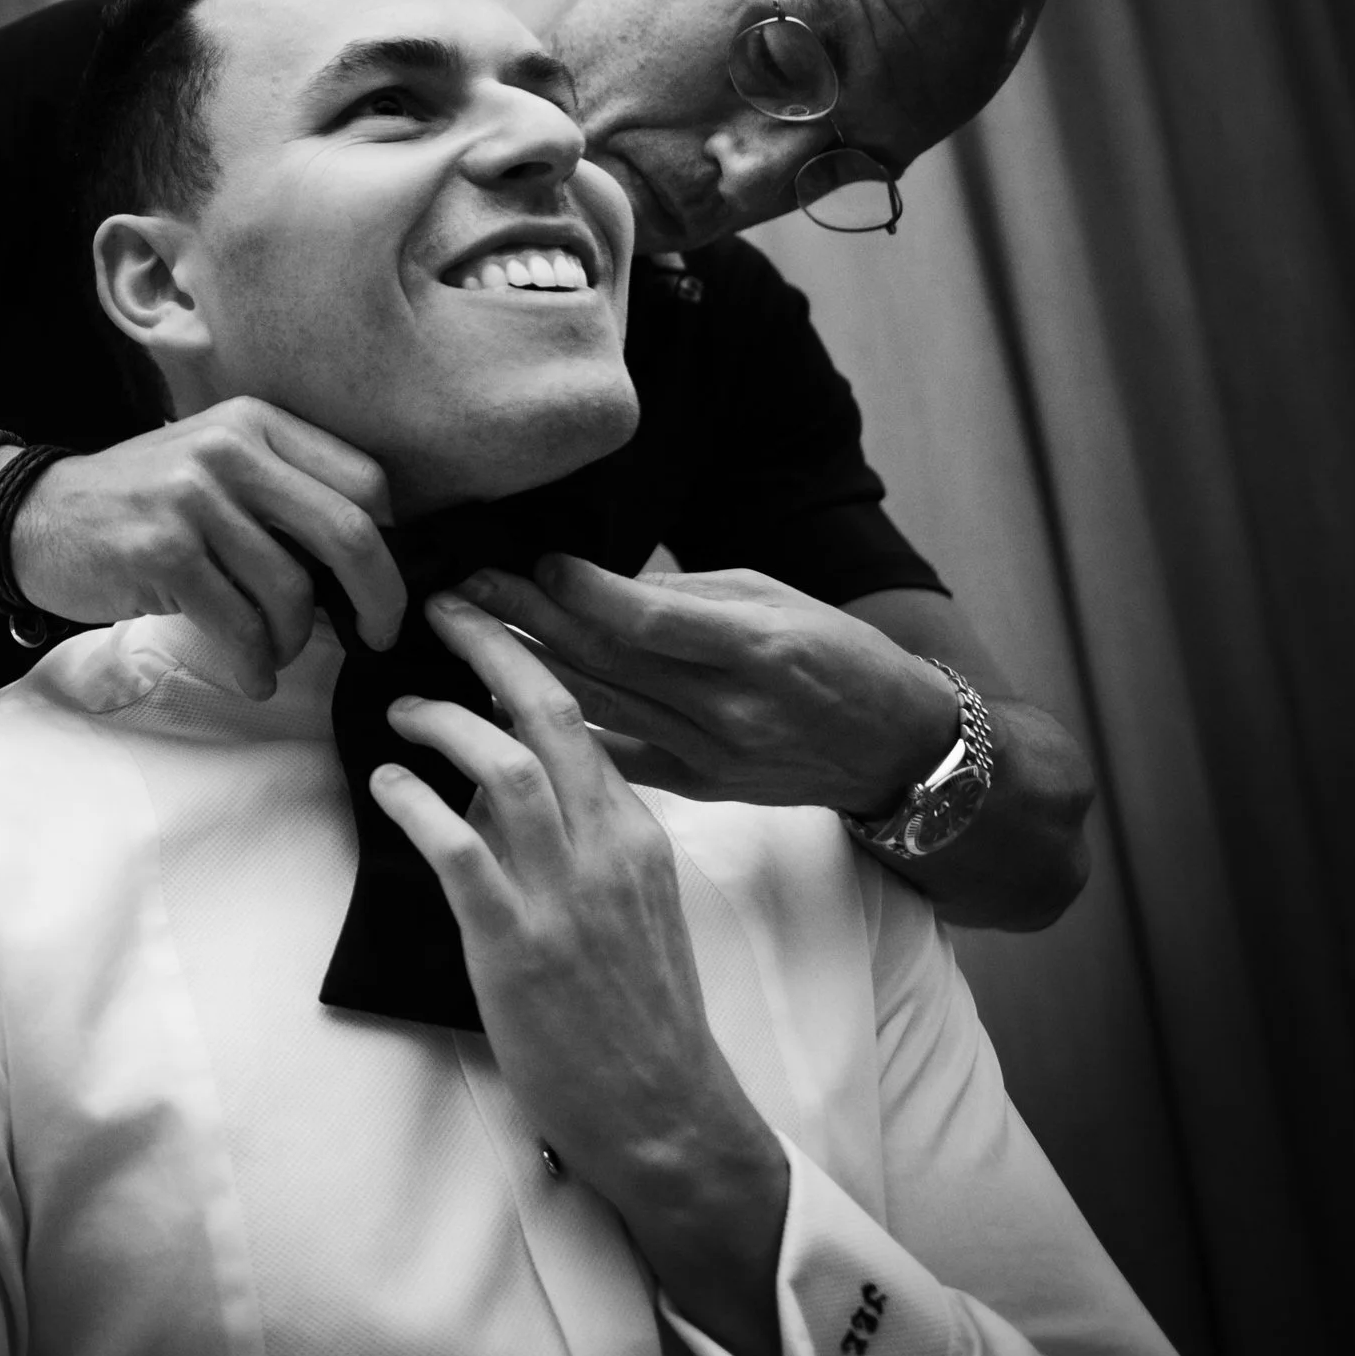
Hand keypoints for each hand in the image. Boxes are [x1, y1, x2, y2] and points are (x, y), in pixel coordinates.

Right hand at [7, 398, 406, 696]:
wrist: (31, 516)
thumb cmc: (137, 505)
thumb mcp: (213, 467)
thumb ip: (282, 492)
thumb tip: (367, 562)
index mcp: (256, 423)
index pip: (365, 480)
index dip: (390, 542)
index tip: (382, 584)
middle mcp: (230, 450)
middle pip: (349, 531)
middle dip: (380, 598)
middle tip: (378, 636)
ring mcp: (194, 499)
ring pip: (292, 592)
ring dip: (293, 641)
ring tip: (270, 652)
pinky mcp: (163, 553)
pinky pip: (240, 627)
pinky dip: (254, 665)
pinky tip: (251, 675)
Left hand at [369, 592, 788, 1355]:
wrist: (664, 1111)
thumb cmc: (639, 1014)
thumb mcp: (634, 906)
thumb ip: (585, 841)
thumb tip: (511, 786)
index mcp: (638, 834)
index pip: (587, 720)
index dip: (532, 663)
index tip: (491, 630)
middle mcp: (608, 847)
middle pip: (551, 714)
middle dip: (492, 649)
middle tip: (442, 612)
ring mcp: (564, 894)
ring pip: (504, 767)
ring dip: (443, 723)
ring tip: (402, 709)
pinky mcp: (516, 943)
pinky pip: (456, 848)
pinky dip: (414, 802)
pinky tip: (387, 785)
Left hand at [460, 559, 960, 817]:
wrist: (894, 748)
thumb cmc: (837, 654)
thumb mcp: (778, 597)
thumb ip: (688, 593)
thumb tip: (600, 584)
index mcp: (759, 647)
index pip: (647, 618)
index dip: (579, 592)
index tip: (529, 566)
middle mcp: (731, 708)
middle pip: (607, 662)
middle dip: (524, 623)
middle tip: (461, 593)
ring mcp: (712, 756)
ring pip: (598, 712)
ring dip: (523, 675)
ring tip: (464, 640)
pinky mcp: (699, 790)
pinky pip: (614, 760)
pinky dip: (559, 733)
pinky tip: (503, 710)